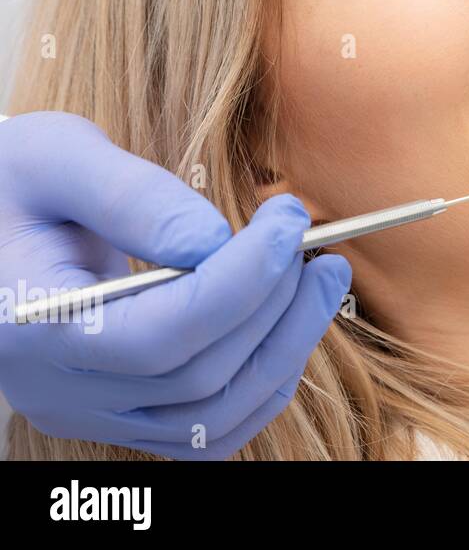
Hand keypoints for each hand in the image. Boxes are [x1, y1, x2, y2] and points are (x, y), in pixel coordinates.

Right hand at [0, 111, 350, 459]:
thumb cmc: (12, 180)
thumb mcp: (54, 155)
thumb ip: (130, 196)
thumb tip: (215, 243)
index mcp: (31, 324)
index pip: (160, 334)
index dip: (243, 281)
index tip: (288, 222)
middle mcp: (57, 389)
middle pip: (198, 376)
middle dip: (275, 305)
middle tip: (312, 243)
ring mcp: (89, 413)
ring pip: (214, 418)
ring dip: (286, 347)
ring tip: (319, 279)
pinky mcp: (119, 417)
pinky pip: (208, 433)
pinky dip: (264, 386)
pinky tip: (289, 326)